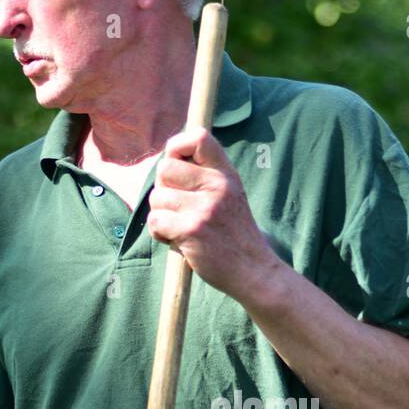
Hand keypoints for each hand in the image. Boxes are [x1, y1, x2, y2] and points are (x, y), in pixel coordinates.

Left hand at [146, 126, 283, 302]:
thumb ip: (205, 177)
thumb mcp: (230, 195)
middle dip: (163, 189)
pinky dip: (160, 233)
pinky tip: (177, 240)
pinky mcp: (191, 230)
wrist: (253, 270)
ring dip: (161, 215)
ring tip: (181, 228)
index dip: (177, 146)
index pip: (198, 138)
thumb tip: (167, 162)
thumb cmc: (235, 235)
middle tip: (178, 207)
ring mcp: (204, 208)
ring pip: (157, 197)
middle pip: (165, 168)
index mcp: (226, 174)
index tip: (176, 164)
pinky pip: (156, 221)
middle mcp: (217, 186)